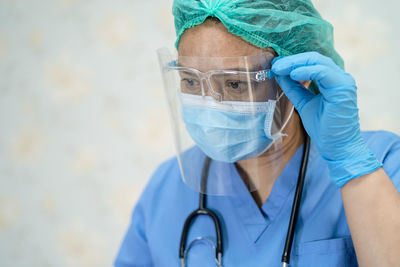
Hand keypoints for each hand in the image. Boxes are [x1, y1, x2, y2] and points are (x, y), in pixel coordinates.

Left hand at [269, 52, 381, 186]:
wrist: (337, 146)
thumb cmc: (324, 128)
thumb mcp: (304, 103)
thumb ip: (294, 88)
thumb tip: (279, 74)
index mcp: (331, 80)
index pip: (311, 62)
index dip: (291, 62)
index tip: (275, 66)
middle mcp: (339, 77)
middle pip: (313, 58)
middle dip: (291, 60)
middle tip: (274, 65)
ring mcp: (343, 81)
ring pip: (317, 62)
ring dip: (295, 64)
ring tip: (279, 69)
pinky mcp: (343, 88)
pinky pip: (323, 72)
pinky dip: (307, 71)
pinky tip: (293, 75)